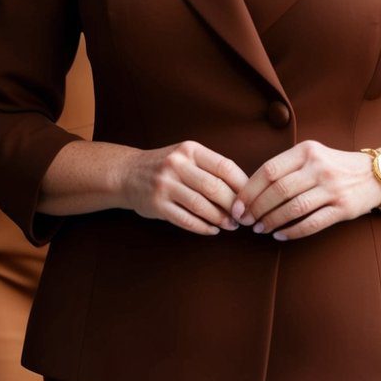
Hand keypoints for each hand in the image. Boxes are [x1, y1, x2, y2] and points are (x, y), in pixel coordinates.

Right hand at [121, 140, 248, 236]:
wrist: (127, 173)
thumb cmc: (167, 166)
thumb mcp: (187, 156)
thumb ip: (211, 167)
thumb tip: (245, 190)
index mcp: (190, 150)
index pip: (224, 166)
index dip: (242, 185)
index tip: (252, 198)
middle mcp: (177, 165)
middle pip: (214, 188)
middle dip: (234, 205)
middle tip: (244, 217)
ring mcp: (165, 185)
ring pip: (201, 205)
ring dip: (220, 219)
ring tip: (230, 225)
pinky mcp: (157, 205)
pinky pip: (185, 219)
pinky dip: (202, 227)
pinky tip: (212, 230)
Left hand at [234, 141, 380, 240]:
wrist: (375, 174)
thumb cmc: (334, 166)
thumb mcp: (312, 154)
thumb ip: (286, 166)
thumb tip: (251, 190)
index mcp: (306, 150)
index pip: (269, 170)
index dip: (249, 191)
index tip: (237, 205)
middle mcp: (318, 167)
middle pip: (278, 190)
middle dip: (257, 209)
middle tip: (245, 221)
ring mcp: (332, 187)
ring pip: (293, 208)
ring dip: (272, 221)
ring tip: (260, 229)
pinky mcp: (343, 208)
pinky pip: (312, 223)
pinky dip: (292, 232)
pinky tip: (280, 235)